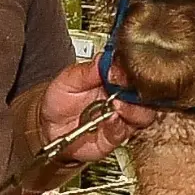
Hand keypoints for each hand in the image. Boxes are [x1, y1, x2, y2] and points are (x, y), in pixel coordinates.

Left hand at [41, 55, 155, 162]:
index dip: (134, 70)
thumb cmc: (59, 100)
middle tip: (126, 88)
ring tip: (118, 104)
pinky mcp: (115, 135)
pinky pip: (124, 132)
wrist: (48, 126)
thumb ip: (88, 71)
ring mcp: (121, 117)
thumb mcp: (69, 79)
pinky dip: (118, 125)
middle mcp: (122, 97)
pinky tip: (111, 118)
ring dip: (132, 110)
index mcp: (113, 78)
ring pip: (143, 115)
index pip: (134, 71)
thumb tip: (106, 59)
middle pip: (147, 94)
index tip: (128, 68)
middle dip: (140, 91)